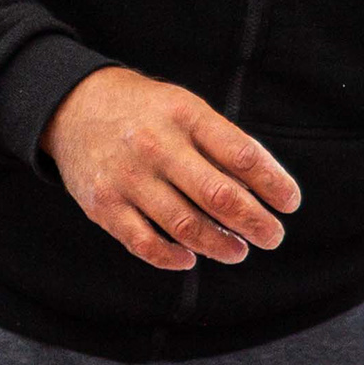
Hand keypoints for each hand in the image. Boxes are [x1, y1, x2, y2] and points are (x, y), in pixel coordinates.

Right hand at [41, 68, 299, 271]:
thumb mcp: (186, 109)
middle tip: (273, 237)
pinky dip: (172, 257)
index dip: (273, 183)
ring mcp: (127, 177)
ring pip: (185, 225)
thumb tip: (268, 188)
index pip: (242, 154)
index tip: (290, 203)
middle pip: (218, 195)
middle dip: (255, 222)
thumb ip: (222, 144)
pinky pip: (143, 243)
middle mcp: (157, 145)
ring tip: (239, 251)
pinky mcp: (103, 204)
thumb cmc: (147, 113)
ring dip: (220, 245)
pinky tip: (191, 258)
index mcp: (185, 115)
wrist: (73, 106)